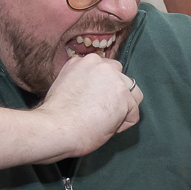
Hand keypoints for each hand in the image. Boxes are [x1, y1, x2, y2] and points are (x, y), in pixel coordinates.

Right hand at [0, 52, 142, 168]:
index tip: (90, 104)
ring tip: (103, 121)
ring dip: (122, 110)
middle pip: (121, 79)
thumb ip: (83, 82)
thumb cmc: (56, 116)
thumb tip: (95, 92)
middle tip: (98, 114)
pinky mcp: (124, 96)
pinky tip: (105, 127)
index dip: (102, 91)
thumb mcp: (65, 86)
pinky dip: (123, 125)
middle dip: (116, 97)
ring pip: (132, 95)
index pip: (105, 72)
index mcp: (83, 61)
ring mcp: (114, 79)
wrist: (56, 128)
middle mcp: (100, 64)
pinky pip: (133, 114)